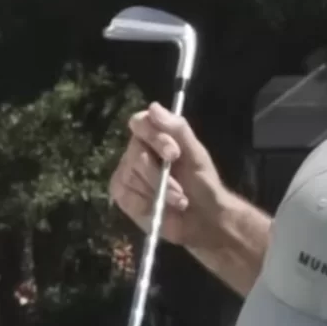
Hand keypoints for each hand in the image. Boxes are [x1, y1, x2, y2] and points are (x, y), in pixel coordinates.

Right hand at [109, 103, 233, 250]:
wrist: (204, 218)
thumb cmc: (202, 183)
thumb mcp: (196, 154)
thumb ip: (178, 129)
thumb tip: (153, 107)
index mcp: (154, 135)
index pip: (140, 123)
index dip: (155, 137)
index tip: (174, 153)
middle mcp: (136, 151)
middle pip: (136, 154)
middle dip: (161, 174)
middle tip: (180, 188)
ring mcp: (126, 173)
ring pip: (132, 177)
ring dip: (159, 192)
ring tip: (178, 201)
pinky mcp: (122, 195)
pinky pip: (128, 196)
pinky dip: (147, 204)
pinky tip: (160, 209)